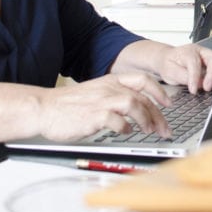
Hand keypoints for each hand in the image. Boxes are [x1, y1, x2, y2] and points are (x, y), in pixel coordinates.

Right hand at [36, 72, 172, 140]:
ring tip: (148, 130)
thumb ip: (114, 96)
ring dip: (145, 119)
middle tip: (164, 128)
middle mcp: (108, 89)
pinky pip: (117, 121)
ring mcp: (101, 101)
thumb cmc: (67, 105)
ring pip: (133, 104)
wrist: (44, 108)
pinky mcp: (94, 116)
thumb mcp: (94, 92)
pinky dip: (125, 127)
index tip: (168, 103)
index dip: (159, 90)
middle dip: (158, 114)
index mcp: (110, 81)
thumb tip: (135, 108)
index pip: (142, 79)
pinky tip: (125, 132)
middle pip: (142, 96)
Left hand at [153, 43, 211, 92]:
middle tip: (207, 87)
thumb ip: (183, 77)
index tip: (193, 90)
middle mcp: (201, 51)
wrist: (169, 59)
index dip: (195, 78)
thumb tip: (198, 83)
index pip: (195, 63)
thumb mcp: (169, 72)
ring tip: (211, 84)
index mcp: (188, 51)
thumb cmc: (169, 64)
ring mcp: (209, 55)